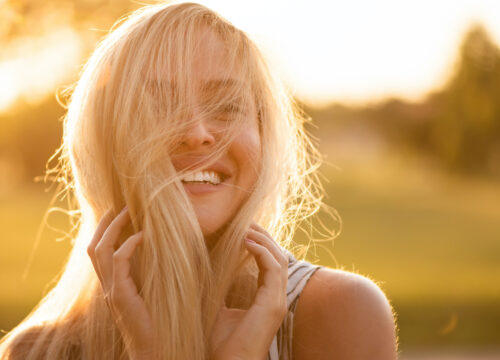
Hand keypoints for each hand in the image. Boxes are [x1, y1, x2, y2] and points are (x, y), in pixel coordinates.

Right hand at [87, 207, 156, 359]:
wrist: (156, 350)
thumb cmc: (162, 321)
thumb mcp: (157, 290)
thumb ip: (157, 271)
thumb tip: (176, 248)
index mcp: (114, 283)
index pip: (100, 250)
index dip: (107, 229)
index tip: (121, 211)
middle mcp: (108, 285)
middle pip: (94, 245)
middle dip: (106, 222)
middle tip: (121, 204)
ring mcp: (111, 291)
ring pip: (100, 250)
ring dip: (114, 227)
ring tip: (129, 211)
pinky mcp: (120, 296)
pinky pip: (118, 262)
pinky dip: (129, 244)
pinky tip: (143, 235)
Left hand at [209, 223, 288, 359]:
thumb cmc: (224, 345)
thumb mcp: (221, 312)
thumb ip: (222, 293)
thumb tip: (211, 275)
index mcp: (267, 299)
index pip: (272, 265)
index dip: (261, 245)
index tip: (245, 231)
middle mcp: (276, 298)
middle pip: (279, 257)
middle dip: (265, 237)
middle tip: (247, 222)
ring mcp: (277, 301)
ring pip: (279, 259)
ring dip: (263, 240)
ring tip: (245, 228)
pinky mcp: (273, 303)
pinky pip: (273, 268)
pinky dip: (261, 251)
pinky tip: (245, 242)